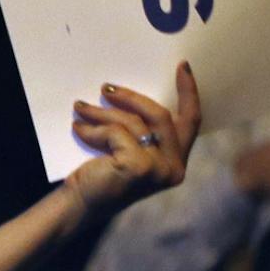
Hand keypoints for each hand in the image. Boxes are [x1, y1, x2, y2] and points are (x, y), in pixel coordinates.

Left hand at [67, 63, 200, 220]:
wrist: (80, 204)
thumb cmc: (102, 176)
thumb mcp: (129, 151)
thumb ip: (142, 132)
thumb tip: (131, 96)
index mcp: (177, 161)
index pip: (191, 121)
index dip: (189, 92)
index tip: (182, 66)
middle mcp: (174, 167)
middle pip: (161, 115)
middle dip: (133, 98)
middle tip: (107, 88)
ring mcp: (159, 168)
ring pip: (133, 122)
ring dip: (103, 111)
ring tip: (81, 107)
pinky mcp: (138, 166)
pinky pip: (116, 133)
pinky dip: (93, 129)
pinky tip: (78, 128)